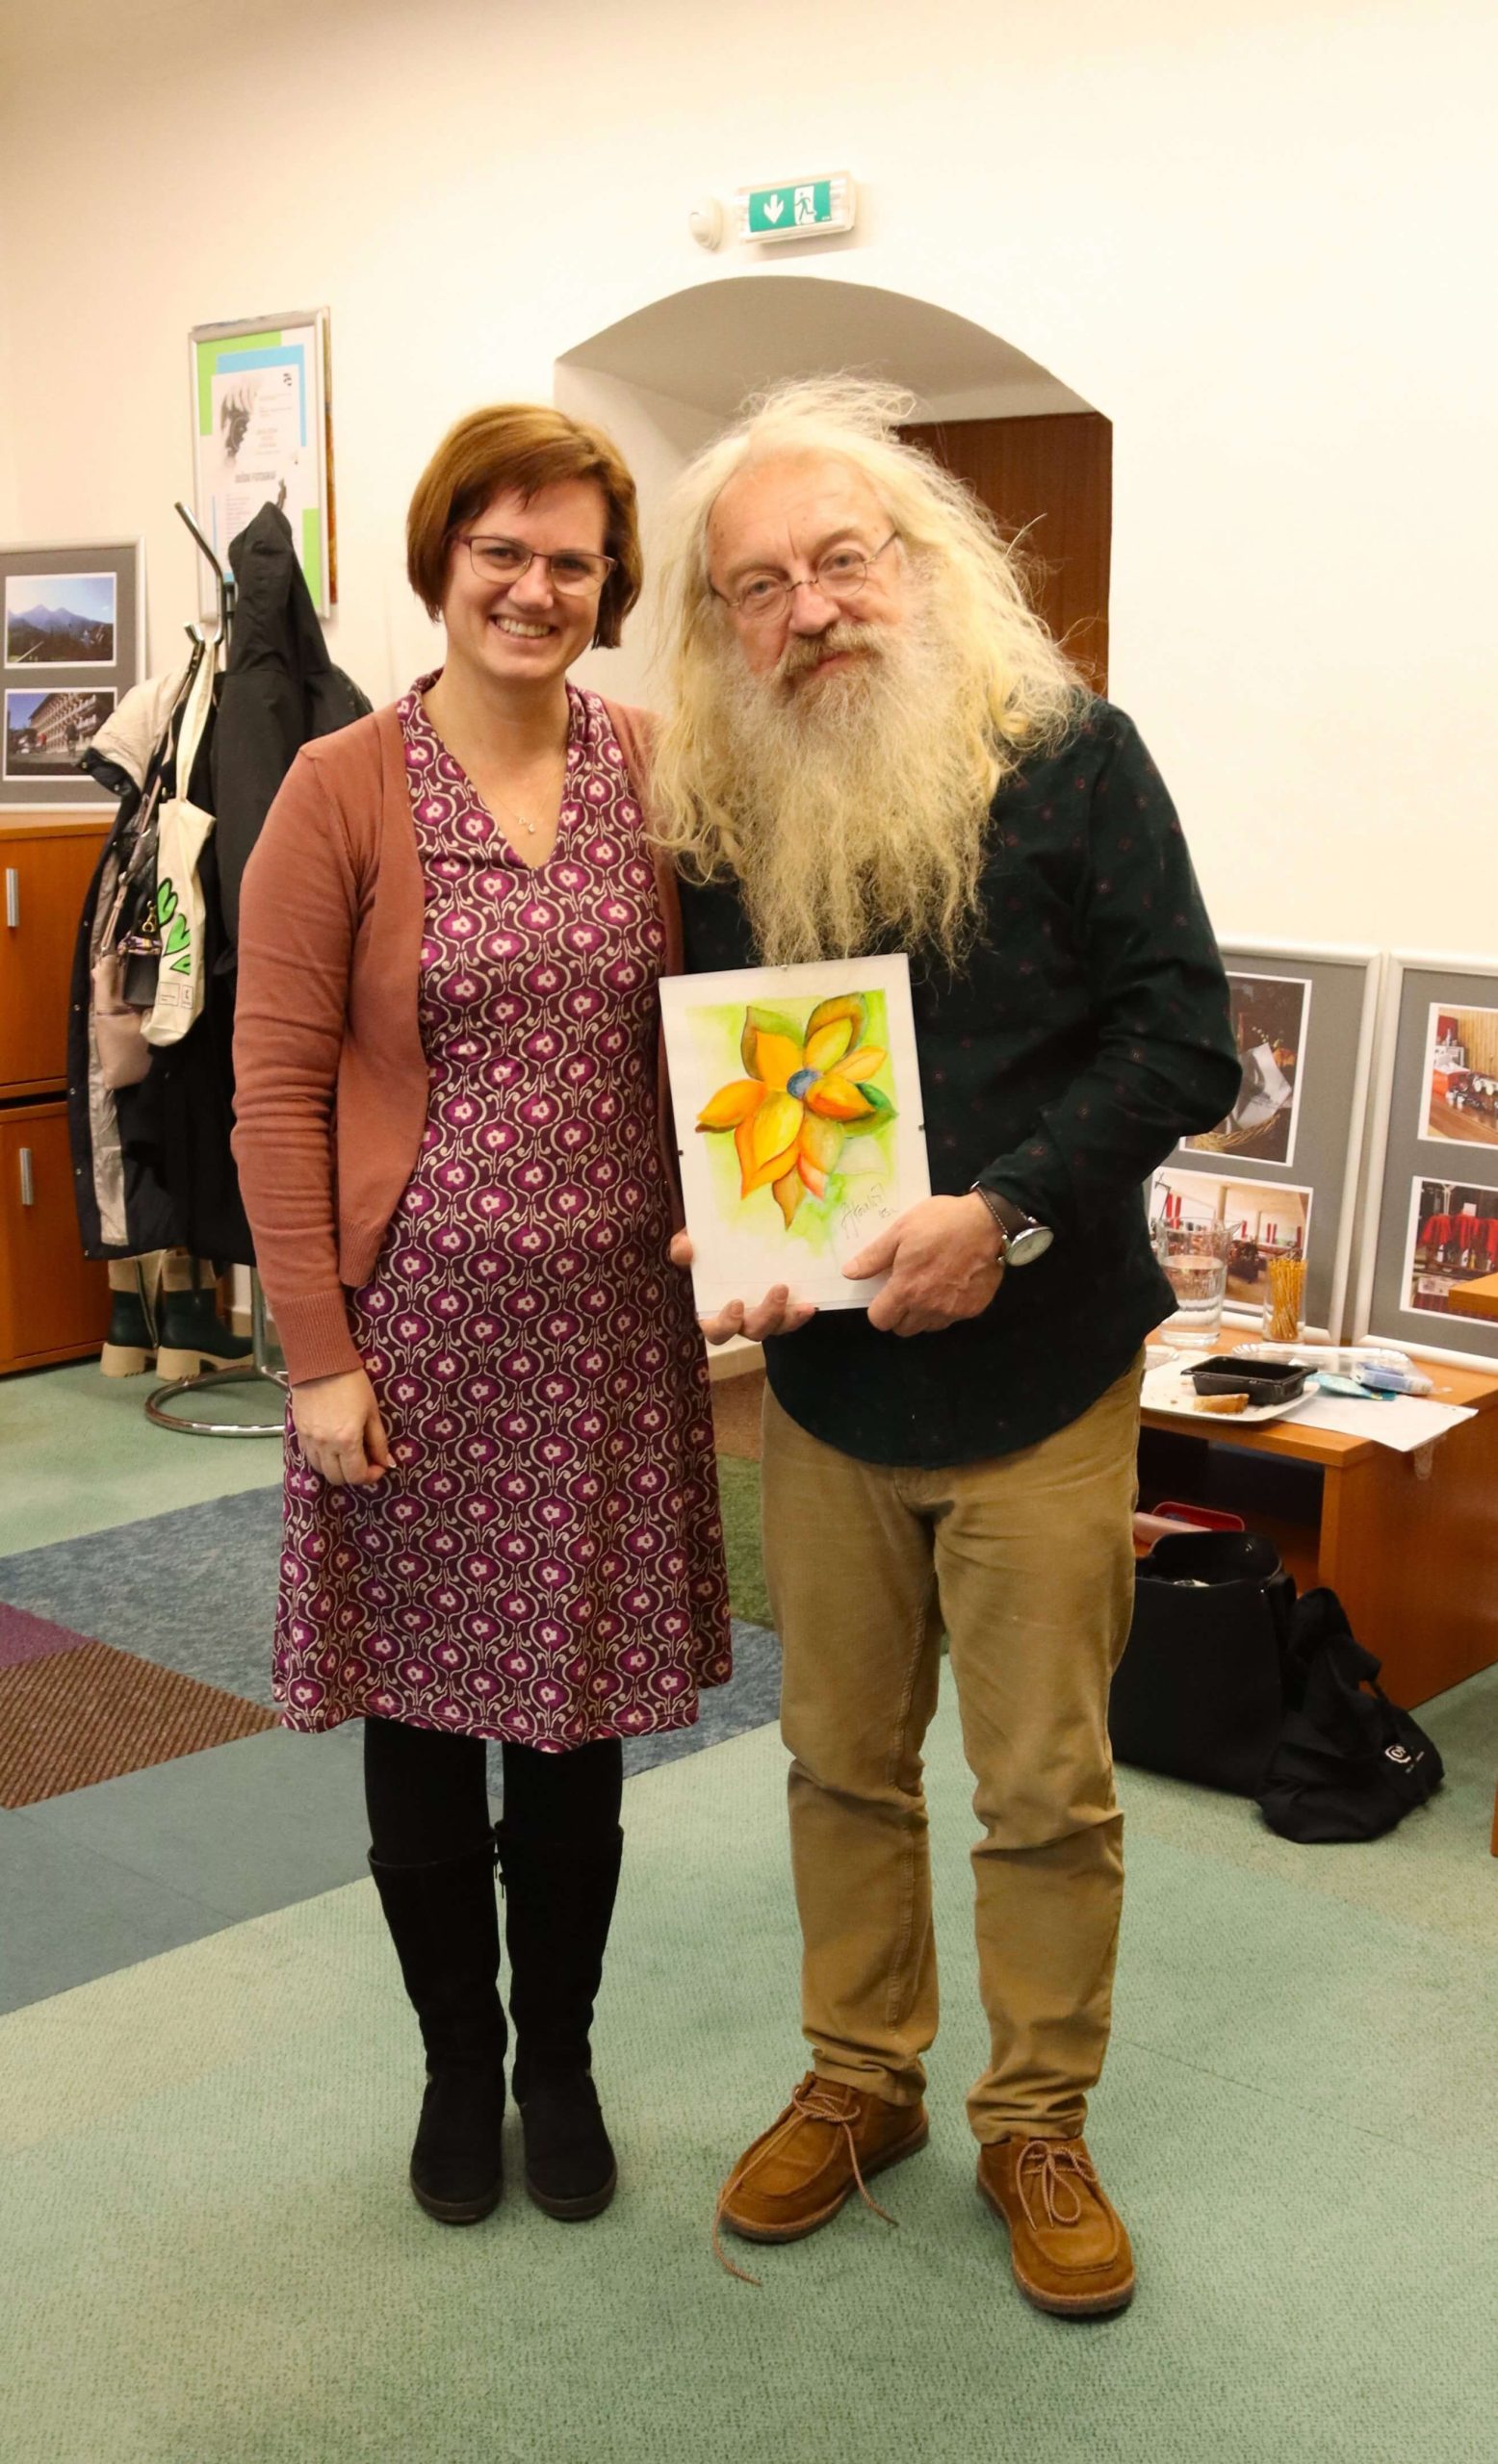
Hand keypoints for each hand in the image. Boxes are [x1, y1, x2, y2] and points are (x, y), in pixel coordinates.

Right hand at [291, 1367, 392, 1486]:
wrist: (321, 1363)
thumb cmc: (353, 1384)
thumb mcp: (372, 1412)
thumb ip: (379, 1441)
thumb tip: (387, 1463)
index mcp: (346, 1440)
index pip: (357, 1475)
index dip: (371, 1476)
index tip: (379, 1466)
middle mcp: (325, 1445)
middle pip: (337, 1478)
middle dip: (354, 1475)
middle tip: (364, 1460)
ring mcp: (309, 1440)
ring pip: (321, 1470)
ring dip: (336, 1468)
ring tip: (347, 1454)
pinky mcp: (298, 1433)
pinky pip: (309, 1457)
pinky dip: (322, 1459)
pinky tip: (331, 1447)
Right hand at [668, 1229, 816, 1345]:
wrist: (723, 1238)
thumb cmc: (700, 1248)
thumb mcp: (687, 1245)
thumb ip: (681, 1249)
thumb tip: (685, 1248)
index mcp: (710, 1312)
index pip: (716, 1331)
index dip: (726, 1325)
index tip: (737, 1304)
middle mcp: (738, 1320)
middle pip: (753, 1333)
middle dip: (768, 1316)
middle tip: (780, 1289)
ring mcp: (760, 1315)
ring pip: (776, 1328)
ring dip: (789, 1317)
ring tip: (803, 1303)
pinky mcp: (779, 1308)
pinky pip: (791, 1318)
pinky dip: (800, 1313)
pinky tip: (811, 1303)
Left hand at [842, 1193, 1004, 1336]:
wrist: (988, 1223)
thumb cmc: (941, 1222)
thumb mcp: (901, 1231)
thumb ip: (873, 1257)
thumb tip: (849, 1273)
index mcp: (906, 1290)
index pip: (880, 1320)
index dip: (878, 1308)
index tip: (885, 1292)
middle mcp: (928, 1308)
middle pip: (903, 1329)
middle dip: (899, 1314)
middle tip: (907, 1289)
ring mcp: (953, 1311)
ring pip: (927, 1327)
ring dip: (922, 1314)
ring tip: (929, 1287)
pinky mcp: (973, 1309)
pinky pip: (951, 1319)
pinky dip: (946, 1309)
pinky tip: (950, 1286)